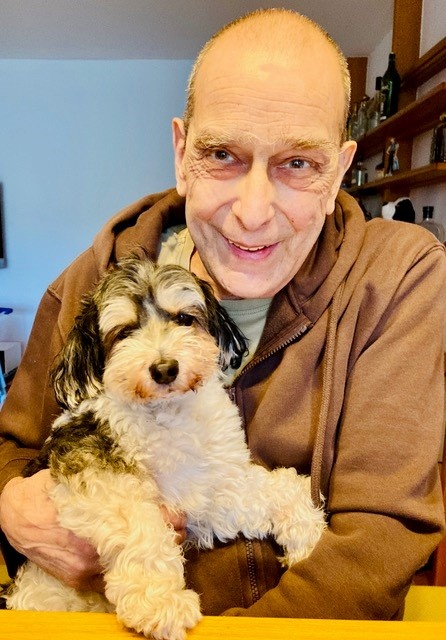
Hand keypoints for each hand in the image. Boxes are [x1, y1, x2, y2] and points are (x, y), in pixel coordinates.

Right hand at [0, 469, 187, 591]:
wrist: (16, 515)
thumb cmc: (51, 491)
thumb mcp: (84, 478)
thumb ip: (114, 483)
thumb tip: (149, 484)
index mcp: (98, 520)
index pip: (145, 523)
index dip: (166, 518)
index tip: (180, 513)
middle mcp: (94, 550)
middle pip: (143, 547)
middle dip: (164, 535)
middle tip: (179, 524)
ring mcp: (87, 570)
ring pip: (132, 565)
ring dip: (149, 551)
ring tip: (165, 537)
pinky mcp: (81, 580)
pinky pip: (113, 578)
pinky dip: (128, 566)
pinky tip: (140, 555)